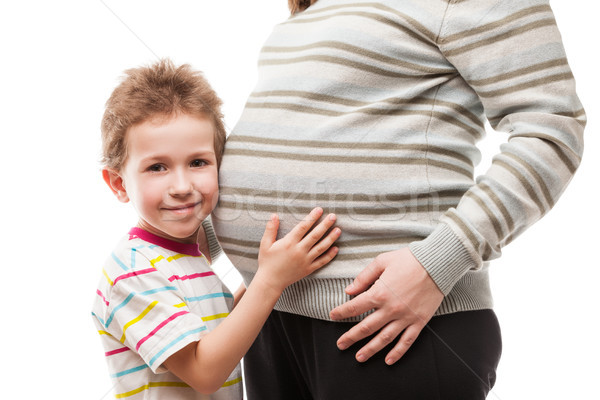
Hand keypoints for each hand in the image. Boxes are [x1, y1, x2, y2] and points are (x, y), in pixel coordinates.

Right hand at [255, 207, 340, 293]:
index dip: (312, 217)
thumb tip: (274, 215)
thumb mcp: (265, 244)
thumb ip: (270, 229)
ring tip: (338, 230)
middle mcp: (299, 251)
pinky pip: (322, 261)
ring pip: (321, 247)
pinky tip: (336, 248)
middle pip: (315, 235)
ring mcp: (305, 260)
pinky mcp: (308, 269)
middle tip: (334, 216)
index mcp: (289, 243)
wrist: (270, 282)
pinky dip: (330, 255)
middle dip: (325, 225)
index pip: (303, 227)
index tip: (319, 209)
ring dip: (330, 238)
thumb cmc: (267, 262)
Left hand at [329, 247, 442, 364]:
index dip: (341, 313)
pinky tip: (388, 360)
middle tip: (340, 345)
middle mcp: (390, 309)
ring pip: (384, 338)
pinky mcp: (419, 321)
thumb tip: (349, 290)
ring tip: (359, 357)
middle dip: (351, 337)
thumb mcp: (382, 261)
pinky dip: (397, 352)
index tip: (333, 316)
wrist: (437, 264)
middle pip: (366, 328)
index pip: (354, 307)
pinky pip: (407, 341)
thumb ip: (364, 277)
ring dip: (370, 349)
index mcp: (379, 293)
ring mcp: (405, 317)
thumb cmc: (409, 260)